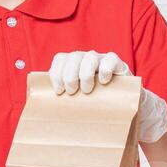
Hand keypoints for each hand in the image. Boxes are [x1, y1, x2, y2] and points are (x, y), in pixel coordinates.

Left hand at [48, 50, 166, 143]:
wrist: (124, 108)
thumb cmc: (95, 106)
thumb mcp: (76, 102)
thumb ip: (61, 101)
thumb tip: (42, 109)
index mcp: (73, 65)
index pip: (60, 59)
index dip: (56, 73)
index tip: (58, 91)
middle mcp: (86, 59)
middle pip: (73, 57)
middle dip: (69, 76)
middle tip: (72, 93)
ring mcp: (102, 60)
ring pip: (90, 56)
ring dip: (85, 74)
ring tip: (87, 91)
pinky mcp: (118, 64)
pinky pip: (110, 58)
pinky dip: (105, 69)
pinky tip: (103, 82)